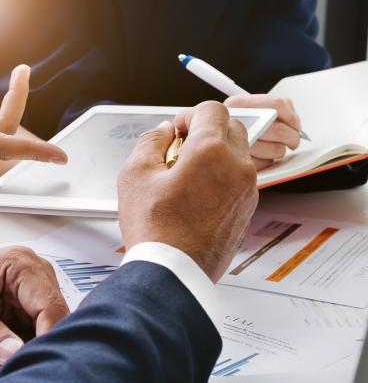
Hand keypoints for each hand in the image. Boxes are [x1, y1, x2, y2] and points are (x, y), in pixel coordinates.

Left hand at [0, 246, 69, 363]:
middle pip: (55, 316)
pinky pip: (36, 327)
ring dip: (34, 345)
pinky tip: (10, 354)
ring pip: (49, 324)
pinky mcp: (24, 302)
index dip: (47, 338)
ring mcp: (30, 287)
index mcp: (19, 265)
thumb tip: (12, 352)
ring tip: (13, 362)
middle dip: (42, 343)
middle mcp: (32, 272)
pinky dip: (26, 343)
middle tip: (23, 367)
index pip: (51, 307)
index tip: (34, 362)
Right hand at [118, 101, 257, 281]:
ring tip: (184, 180)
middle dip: (206, 133)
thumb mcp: (135, 175)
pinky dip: (221, 180)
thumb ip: (150, 142)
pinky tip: (194, 199)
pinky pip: (239, 182)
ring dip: (215, 157)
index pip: (212, 109)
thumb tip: (163, 132)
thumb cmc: (155, 230)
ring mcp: (247, 191)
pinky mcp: (247, 211)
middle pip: (232, 128)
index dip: (189, 115)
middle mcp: (237, 168)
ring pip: (238, 156)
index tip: (177, 130)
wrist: (172, 272)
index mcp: (211, 152)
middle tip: (180, 152)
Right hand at [224, 94, 301, 169]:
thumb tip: (291, 119)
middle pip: (279, 130)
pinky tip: (260, 157)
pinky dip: (267, 162)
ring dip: (279, 150)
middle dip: (292, 137)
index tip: (295, 125)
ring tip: (274, 148)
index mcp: (237, 104)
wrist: (202, 151)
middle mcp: (234, 123)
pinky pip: (266, 164)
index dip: (292, 118)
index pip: (278, 105)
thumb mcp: (242, 110)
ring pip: (276, 149)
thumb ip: (268, 108)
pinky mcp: (238, 166)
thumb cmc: (226, 130)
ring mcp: (235, 147)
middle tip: (292, 140)